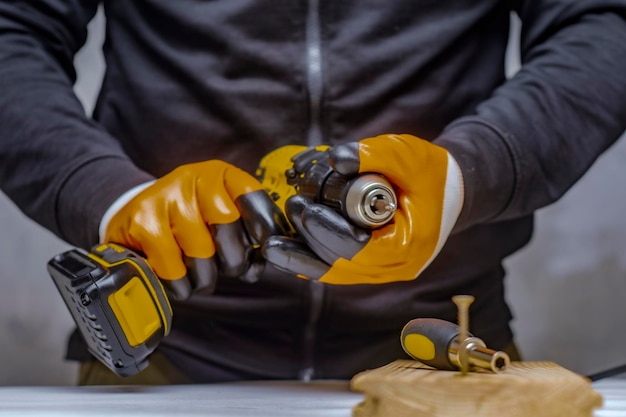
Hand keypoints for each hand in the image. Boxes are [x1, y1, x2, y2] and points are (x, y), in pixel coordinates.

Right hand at [104, 160, 288, 298]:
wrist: (134, 217)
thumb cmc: (190, 224)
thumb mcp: (222, 219)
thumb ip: (248, 238)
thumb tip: (257, 266)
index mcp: (220, 174)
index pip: (251, 196)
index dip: (264, 226)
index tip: (266, 248)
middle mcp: (192, 178)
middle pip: (227, 226)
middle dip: (233, 259)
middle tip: (229, 268)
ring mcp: (165, 198)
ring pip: (201, 253)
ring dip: (205, 277)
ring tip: (199, 274)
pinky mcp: (142, 223)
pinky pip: (174, 269)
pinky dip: (181, 285)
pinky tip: (178, 279)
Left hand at [262, 134, 463, 283]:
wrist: (452, 190)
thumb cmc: (432, 172)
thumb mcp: (408, 155)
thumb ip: (373, 155)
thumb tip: (335, 159)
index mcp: (407, 247)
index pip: (358, 250)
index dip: (326, 231)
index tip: (303, 209)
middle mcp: (393, 268)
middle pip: (340, 264)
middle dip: (308, 240)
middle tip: (290, 208)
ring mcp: (380, 270)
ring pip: (333, 272)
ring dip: (301, 258)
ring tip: (270, 244)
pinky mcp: (368, 263)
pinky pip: (334, 266)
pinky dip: (309, 257)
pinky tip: (285, 248)